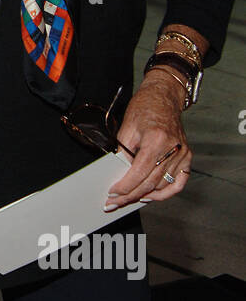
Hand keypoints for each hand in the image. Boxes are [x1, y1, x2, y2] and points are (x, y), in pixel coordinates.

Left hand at [105, 69, 191, 209]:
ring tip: (128, 200)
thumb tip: (118, 174)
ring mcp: (183, 154)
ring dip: (145, 196)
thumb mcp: (127, 128)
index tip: (113, 194)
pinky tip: (151, 196)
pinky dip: (165, 193)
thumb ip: (123, 152)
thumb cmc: (144, 109)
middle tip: (114, 203)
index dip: (125, 186)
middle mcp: (173, 148)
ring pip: (163, 185)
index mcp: (157, 139)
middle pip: (151, 182)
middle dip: (130, 195)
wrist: (164, 97)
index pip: (140, 171)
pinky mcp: (187, 157)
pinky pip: (178, 183)